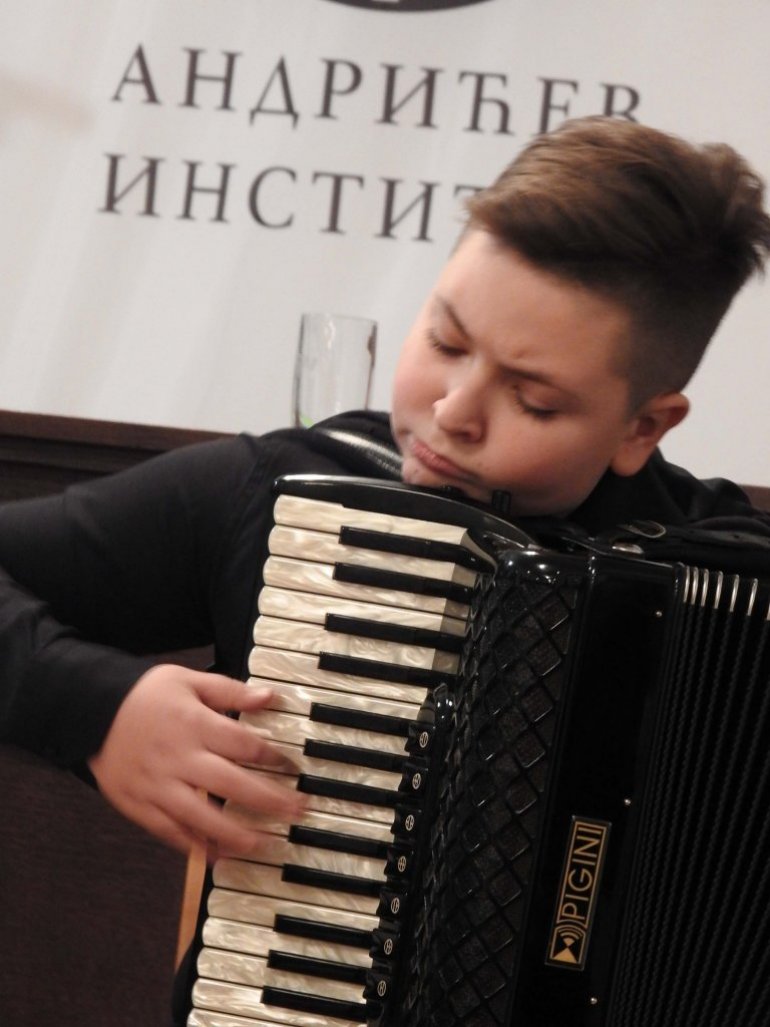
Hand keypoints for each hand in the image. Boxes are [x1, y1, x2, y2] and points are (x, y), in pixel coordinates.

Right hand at [87, 664, 304, 858]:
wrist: (89, 709)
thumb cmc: (144, 693)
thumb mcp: (189, 680)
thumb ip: (231, 691)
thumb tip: (269, 697)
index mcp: (195, 724)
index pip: (244, 745)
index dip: (274, 758)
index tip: (294, 769)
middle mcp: (179, 758)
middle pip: (231, 784)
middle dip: (268, 801)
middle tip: (297, 812)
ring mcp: (158, 785)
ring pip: (202, 817)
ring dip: (236, 834)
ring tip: (264, 845)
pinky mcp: (139, 805)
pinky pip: (169, 832)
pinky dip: (193, 847)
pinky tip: (217, 857)